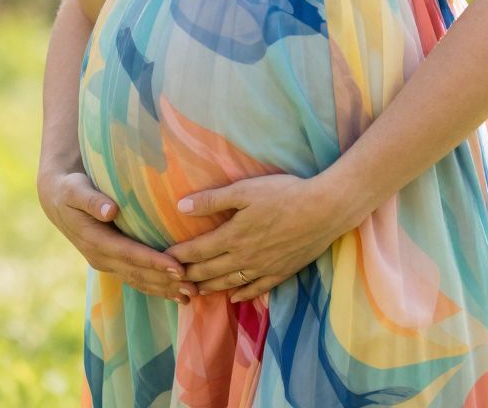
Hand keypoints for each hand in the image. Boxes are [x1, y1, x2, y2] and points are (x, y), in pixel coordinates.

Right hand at [38, 168, 199, 304]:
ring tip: (191, 295)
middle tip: (194, 287)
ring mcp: (106, 263)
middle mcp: (100, 257)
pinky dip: (156, 287)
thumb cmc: (70, 189)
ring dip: (164, 290)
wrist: (57, 199)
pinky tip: (176, 293)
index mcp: (95, 241)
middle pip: (137, 273)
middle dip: (166, 282)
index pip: (130, 254)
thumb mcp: (75, 190)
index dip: (154, 262)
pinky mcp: (112, 263)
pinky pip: (135, 279)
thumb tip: (110, 211)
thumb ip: (92, 200)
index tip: (178, 268)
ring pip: (138, 281)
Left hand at [167, 173, 364, 303]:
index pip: (196, 251)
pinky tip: (234, 297)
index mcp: (232, 236)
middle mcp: (243, 257)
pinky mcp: (281, 272)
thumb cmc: (285, 194)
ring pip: (228, 283)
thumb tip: (181, 207)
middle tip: (172, 280)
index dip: (177, 256)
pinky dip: (241, 294)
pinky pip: (256, 289)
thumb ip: (212, 200)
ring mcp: (262, 268)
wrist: (325, 210)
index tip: (162, 259)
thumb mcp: (245, 190)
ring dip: (209, 288)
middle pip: (208, 272)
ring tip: (195, 292)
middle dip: (188, 276)